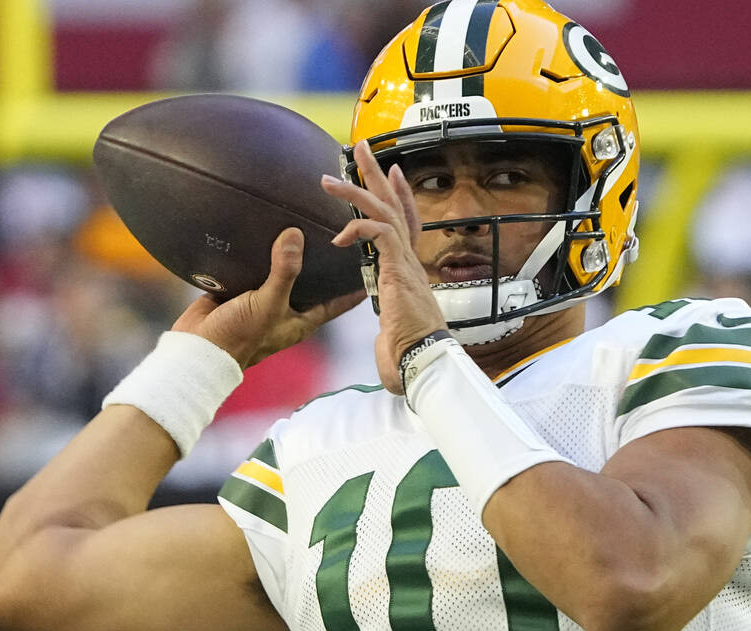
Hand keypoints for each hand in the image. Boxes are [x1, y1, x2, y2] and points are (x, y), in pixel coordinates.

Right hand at [171, 228, 364, 369]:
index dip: (354, 285)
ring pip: (285, 273)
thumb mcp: (268, 303)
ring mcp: (265, 299)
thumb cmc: (239, 337)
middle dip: (324, 263)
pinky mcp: (242, 290)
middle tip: (341, 233)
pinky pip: (257, 268)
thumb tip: (296, 236)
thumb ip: (284, 272)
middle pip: (314, 283)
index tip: (373, 262)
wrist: (197, 350)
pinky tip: (266, 231)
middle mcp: (288, 309)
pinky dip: (262, 253)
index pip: (339, 301)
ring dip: (291, 255)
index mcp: (303, 319)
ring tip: (305, 224)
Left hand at [322, 140, 447, 392]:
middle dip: (377, 175)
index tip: (391, 174)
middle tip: (361, 147)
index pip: (405, 225)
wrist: (423, 364)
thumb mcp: (392, 339)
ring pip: (384, 213)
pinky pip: (380, 234)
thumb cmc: (411, 358)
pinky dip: (360, 227)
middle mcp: (409, 262)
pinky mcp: (397, 271)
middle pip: (395, 207)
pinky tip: (339, 234)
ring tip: (328, 178)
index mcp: (408, 273)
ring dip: (356, 191)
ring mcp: (405, 264)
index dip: (399, 197)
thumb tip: (383, 347)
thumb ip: (386, 335)